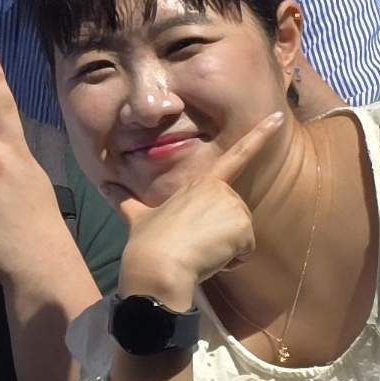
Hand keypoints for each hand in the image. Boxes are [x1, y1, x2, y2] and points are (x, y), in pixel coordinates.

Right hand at [109, 108, 287, 307]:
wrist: (157, 264)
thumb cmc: (147, 242)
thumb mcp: (135, 217)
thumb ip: (124, 200)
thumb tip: (101, 185)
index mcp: (200, 182)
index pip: (237, 154)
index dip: (259, 134)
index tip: (278, 116)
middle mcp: (221, 189)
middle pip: (235, 217)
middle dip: (221, 237)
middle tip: (194, 245)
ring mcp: (233, 206)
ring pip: (241, 236)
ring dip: (225, 251)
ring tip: (200, 252)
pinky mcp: (242, 227)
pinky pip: (245, 252)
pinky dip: (231, 262)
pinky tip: (210, 260)